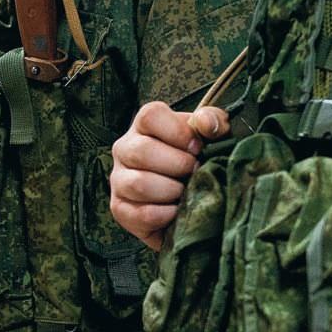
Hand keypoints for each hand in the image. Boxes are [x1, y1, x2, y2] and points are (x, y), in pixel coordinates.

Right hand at [110, 102, 228, 250]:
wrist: (187, 198)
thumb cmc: (197, 159)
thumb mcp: (211, 136)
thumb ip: (213, 121)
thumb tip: (206, 125)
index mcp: (144, 125)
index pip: (150, 116)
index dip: (178, 132)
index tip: (197, 147)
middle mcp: (124, 148)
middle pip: (141, 151)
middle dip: (178, 165)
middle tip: (194, 172)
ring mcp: (118, 179)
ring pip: (138, 184)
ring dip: (171, 191)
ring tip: (185, 192)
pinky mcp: (119, 209)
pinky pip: (141, 213)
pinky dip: (166, 215)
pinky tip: (177, 211)